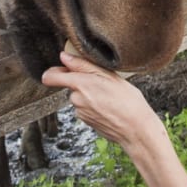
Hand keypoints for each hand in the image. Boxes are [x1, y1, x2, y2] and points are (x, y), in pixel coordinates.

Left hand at [41, 50, 164, 153]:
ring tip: (109, 96)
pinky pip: (84, 108)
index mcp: (80, 84)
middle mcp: (76, 99)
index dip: (54, 71)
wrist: (136, 129)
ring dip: (90, 94)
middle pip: (70, 85)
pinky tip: (108, 106)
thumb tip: (64, 57)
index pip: (50, 77)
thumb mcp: (109, 75)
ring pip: (79, 97)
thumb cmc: (128, 101)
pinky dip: (93, 105)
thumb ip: (83, 65)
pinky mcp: (85, 121)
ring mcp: (80, 112)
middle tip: (102, 83)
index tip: (63, 68)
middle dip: (82, 82)